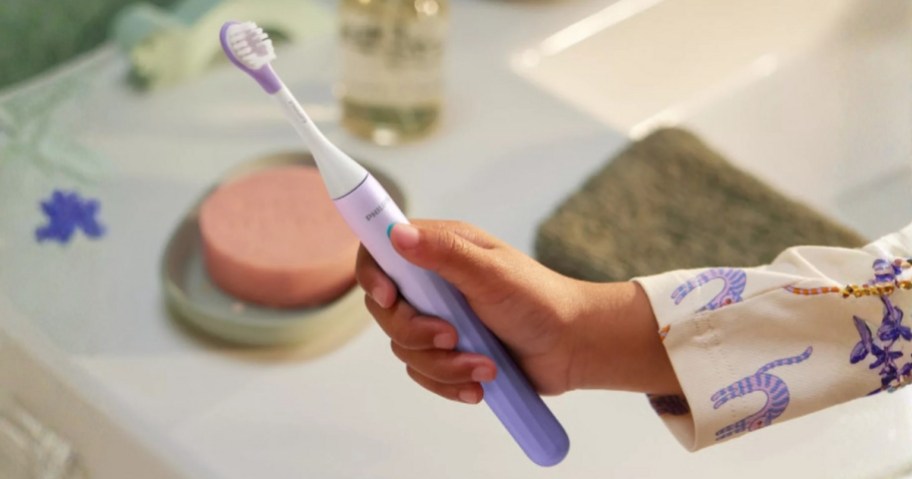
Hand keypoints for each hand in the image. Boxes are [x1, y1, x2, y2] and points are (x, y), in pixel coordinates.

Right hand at [355, 220, 679, 403]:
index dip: (374, 276)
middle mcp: (432, 283)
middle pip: (386, 310)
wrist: (573, 345)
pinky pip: (423, 374)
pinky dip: (450, 383)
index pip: (380, 253)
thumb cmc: (540, 300)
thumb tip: (397, 233)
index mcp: (439, 250)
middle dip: (416, 332)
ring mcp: (438, 320)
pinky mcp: (448, 353)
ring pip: (405, 348)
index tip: (391, 298)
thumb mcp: (491, 272)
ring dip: (443, 364)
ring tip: (485, 365)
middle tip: (453, 337)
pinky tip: (480, 384)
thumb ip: (443, 253)